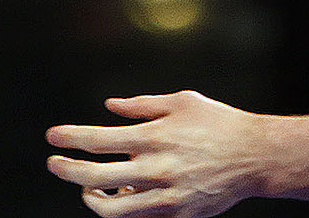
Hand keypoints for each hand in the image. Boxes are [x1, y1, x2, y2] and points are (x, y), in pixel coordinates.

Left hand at [46, 92, 267, 217]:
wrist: (256, 157)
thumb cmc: (217, 123)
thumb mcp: (181, 102)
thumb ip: (141, 105)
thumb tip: (109, 107)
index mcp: (154, 136)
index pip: (98, 140)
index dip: (70, 138)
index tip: (52, 136)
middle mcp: (156, 168)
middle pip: (95, 177)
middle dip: (66, 170)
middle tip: (53, 163)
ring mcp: (166, 196)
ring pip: (113, 209)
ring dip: (91, 198)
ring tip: (86, 187)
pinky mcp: (177, 214)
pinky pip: (138, 217)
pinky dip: (122, 207)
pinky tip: (118, 194)